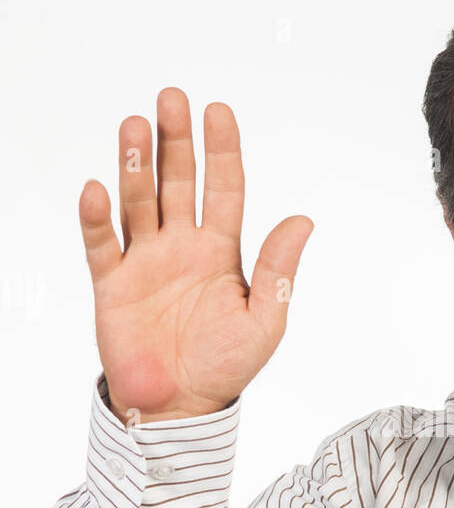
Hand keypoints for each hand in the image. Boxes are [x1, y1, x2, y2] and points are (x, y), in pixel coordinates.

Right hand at [79, 87, 312, 422]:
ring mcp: (145, 262)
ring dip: (135, 165)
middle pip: (177, 182)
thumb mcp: (264, 320)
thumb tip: (303, 221)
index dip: (221, 150)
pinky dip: (97, 217)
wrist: (179, 409)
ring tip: (135, 126)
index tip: (219, 111)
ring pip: (138, 201)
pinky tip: (97, 189)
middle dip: (175, 141)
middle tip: (171, 99)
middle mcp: (181, 247)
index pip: (223, 189)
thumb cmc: (225, 368)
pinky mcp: (112, 284)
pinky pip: (102, 244)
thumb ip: (277, 270)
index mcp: (221, 251)